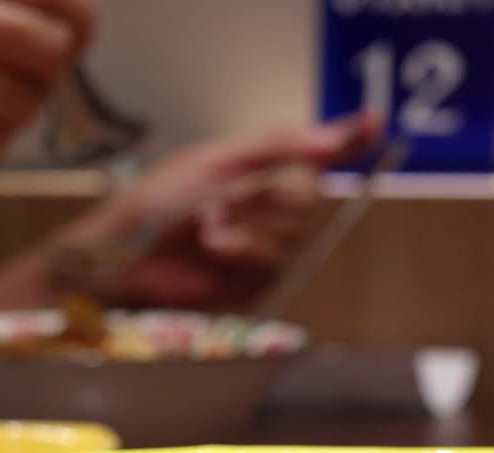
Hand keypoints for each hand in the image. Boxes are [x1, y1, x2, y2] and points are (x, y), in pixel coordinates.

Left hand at [52, 112, 380, 307]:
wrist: (119, 257)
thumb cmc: (153, 205)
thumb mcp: (212, 161)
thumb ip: (274, 147)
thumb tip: (330, 142)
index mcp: (255, 175)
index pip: (314, 156)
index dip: (347, 140)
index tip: (375, 124)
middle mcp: (263, 212)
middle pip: (306, 198)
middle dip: (267, 196)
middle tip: (223, 199)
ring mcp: (259, 251)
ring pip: (290, 234)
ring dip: (246, 227)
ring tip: (205, 227)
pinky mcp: (251, 287)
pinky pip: (269, 263)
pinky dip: (238, 251)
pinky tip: (210, 249)